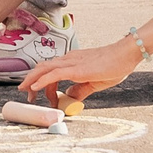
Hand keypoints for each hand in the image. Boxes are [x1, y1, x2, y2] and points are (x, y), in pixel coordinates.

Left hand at [18, 40, 141, 107]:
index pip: (52, 71)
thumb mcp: (95, 82)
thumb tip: (70, 96)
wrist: (126, 54)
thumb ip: (81, 89)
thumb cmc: (115, 65)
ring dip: (32, 81)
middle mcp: (69, 59)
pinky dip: (42, 81)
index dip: (44, 85)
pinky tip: (35, 87)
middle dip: (31, 81)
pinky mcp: (76, 68)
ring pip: (44, 69)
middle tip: (26, 95)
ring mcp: (72, 62)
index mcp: (73, 62)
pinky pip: (54, 74)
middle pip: (43, 68)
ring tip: (26, 92)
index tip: (46, 98)